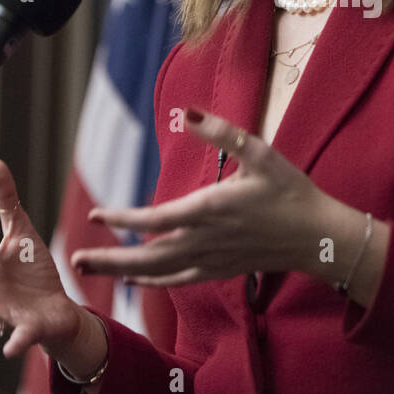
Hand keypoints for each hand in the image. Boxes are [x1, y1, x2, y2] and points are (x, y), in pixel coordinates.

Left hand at [72, 108, 330, 287]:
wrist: (318, 236)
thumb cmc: (290, 191)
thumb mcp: (260, 152)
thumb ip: (222, 132)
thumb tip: (187, 112)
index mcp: (211, 209)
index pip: (156, 219)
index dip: (123, 218)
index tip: (97, 213)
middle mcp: (206, 240)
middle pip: (147, 255)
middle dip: (109, 257)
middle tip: (75, 257)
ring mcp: (212, 260)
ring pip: (158, 272)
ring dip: (121, 271)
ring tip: (90, 267)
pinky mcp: (220, 271)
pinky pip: (178, 281)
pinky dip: (151, 280)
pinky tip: (134, 277)